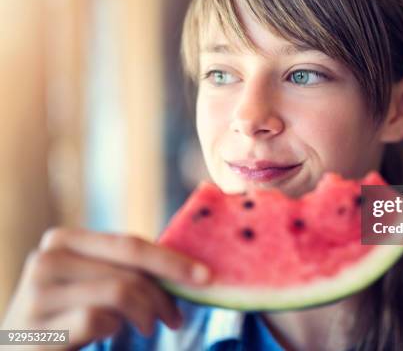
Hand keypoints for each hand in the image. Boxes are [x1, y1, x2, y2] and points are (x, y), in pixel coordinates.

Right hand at [0, 228, 209, 349]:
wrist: (18, 350)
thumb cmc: (66, 313)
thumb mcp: (92, 281)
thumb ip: (125, 267)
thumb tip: (189, 266)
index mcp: (63, 239)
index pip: (130, 244)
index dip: (171, 260)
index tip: (206, 275)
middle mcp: (46, 259)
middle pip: (129, 270)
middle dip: (163, 294)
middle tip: (177, 317)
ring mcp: (36, 293)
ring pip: (119, 293)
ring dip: (146, 314)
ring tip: (150, 327)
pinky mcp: (35, 328)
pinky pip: (97, 319)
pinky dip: (114, 328)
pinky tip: (111, 332)